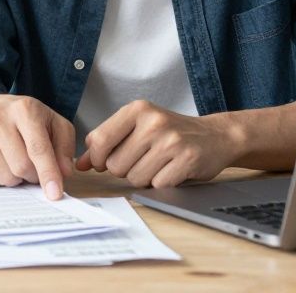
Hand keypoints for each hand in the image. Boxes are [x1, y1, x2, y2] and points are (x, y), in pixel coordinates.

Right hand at [0, 94, 74, 199]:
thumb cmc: (24, 120)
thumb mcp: (53, 123)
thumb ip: (64, 147)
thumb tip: (63, 173)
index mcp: (24, 109)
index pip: (38, 149)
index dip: (48, 174)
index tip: (55, 194)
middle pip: (21, 167)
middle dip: (33, 176)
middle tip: (33, 168)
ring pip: (4, 177)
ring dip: (16, 179)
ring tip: (15, 161)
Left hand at [75, 100, 242, 187]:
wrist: (215, 136)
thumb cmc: (171, 133)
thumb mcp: (138, 127)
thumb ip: (107, 142)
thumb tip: (79, 163)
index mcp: (137, 109)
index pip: (99, 140)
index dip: (98, 158)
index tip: (105, 161)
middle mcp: (153, 122)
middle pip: (115, 165)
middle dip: (124, 170)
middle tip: (142, 160)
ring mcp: (171, 140)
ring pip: (135, 178)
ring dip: (143, 178)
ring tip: (158, 164)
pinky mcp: (186, 159)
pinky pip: (157, 184)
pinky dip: (161, 183)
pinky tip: (171, 170)